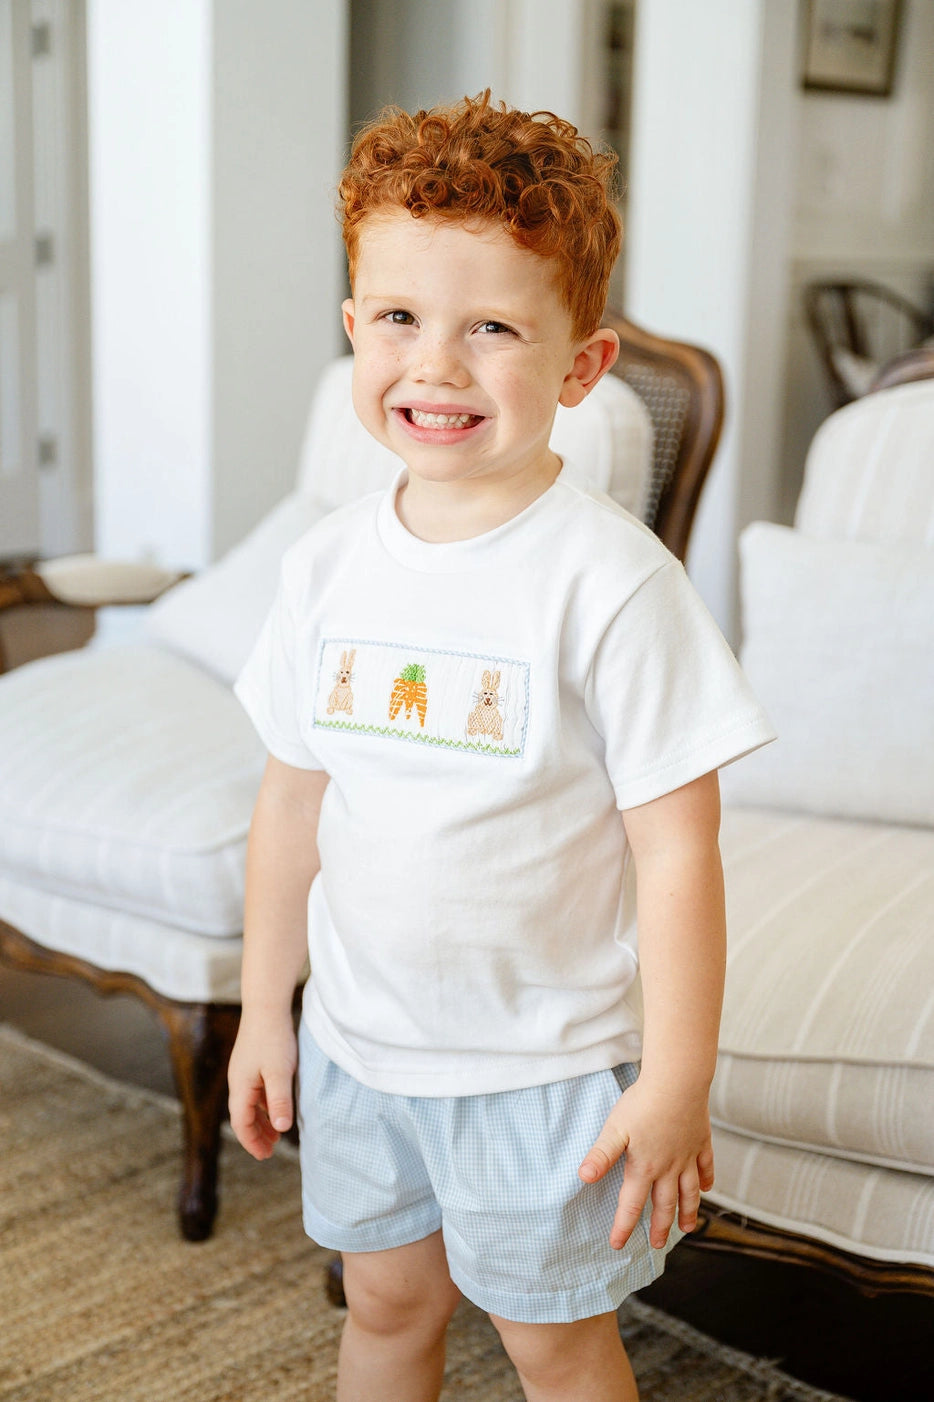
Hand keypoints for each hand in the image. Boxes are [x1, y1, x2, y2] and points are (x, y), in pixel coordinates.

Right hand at [228, 1013, 297, 1160]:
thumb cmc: (273, 1038)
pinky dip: (265, 1106)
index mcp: (240, 1087)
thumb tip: (282, 1129)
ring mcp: (244, 1072)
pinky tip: (277, 1108)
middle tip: (270, 1151)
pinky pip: (255, 1093)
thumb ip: (280, 1100)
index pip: (241, 1123)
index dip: (251, 1142)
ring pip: (249, 1105)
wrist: (266, 1005)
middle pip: (243, 1117)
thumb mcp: (280, 1071)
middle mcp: (238, 1081)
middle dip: (256, 1135)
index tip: (264, 1156)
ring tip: (276, 1135)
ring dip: (261, 1122)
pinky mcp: (252, 1063)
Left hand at [578, 1077, 714, 1249]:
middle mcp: (668, 1167)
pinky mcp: (701, 1141)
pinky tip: (708, 1188)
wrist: (678, 1082)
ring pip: (689, 1192)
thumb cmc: (642, 1103)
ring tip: (687, 1229)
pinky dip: (707, 1179)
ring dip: (688, 1211)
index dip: (623, 1226)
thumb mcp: (615, 1129)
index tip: (617, 1245)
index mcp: (644, 1167)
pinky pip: (706, 1166)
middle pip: (664, 1204)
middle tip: (656, 1245)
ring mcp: (687, 1155)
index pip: (631, 1204)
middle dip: (659, 1227)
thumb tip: (584, 1177)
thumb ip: (602, 1155)